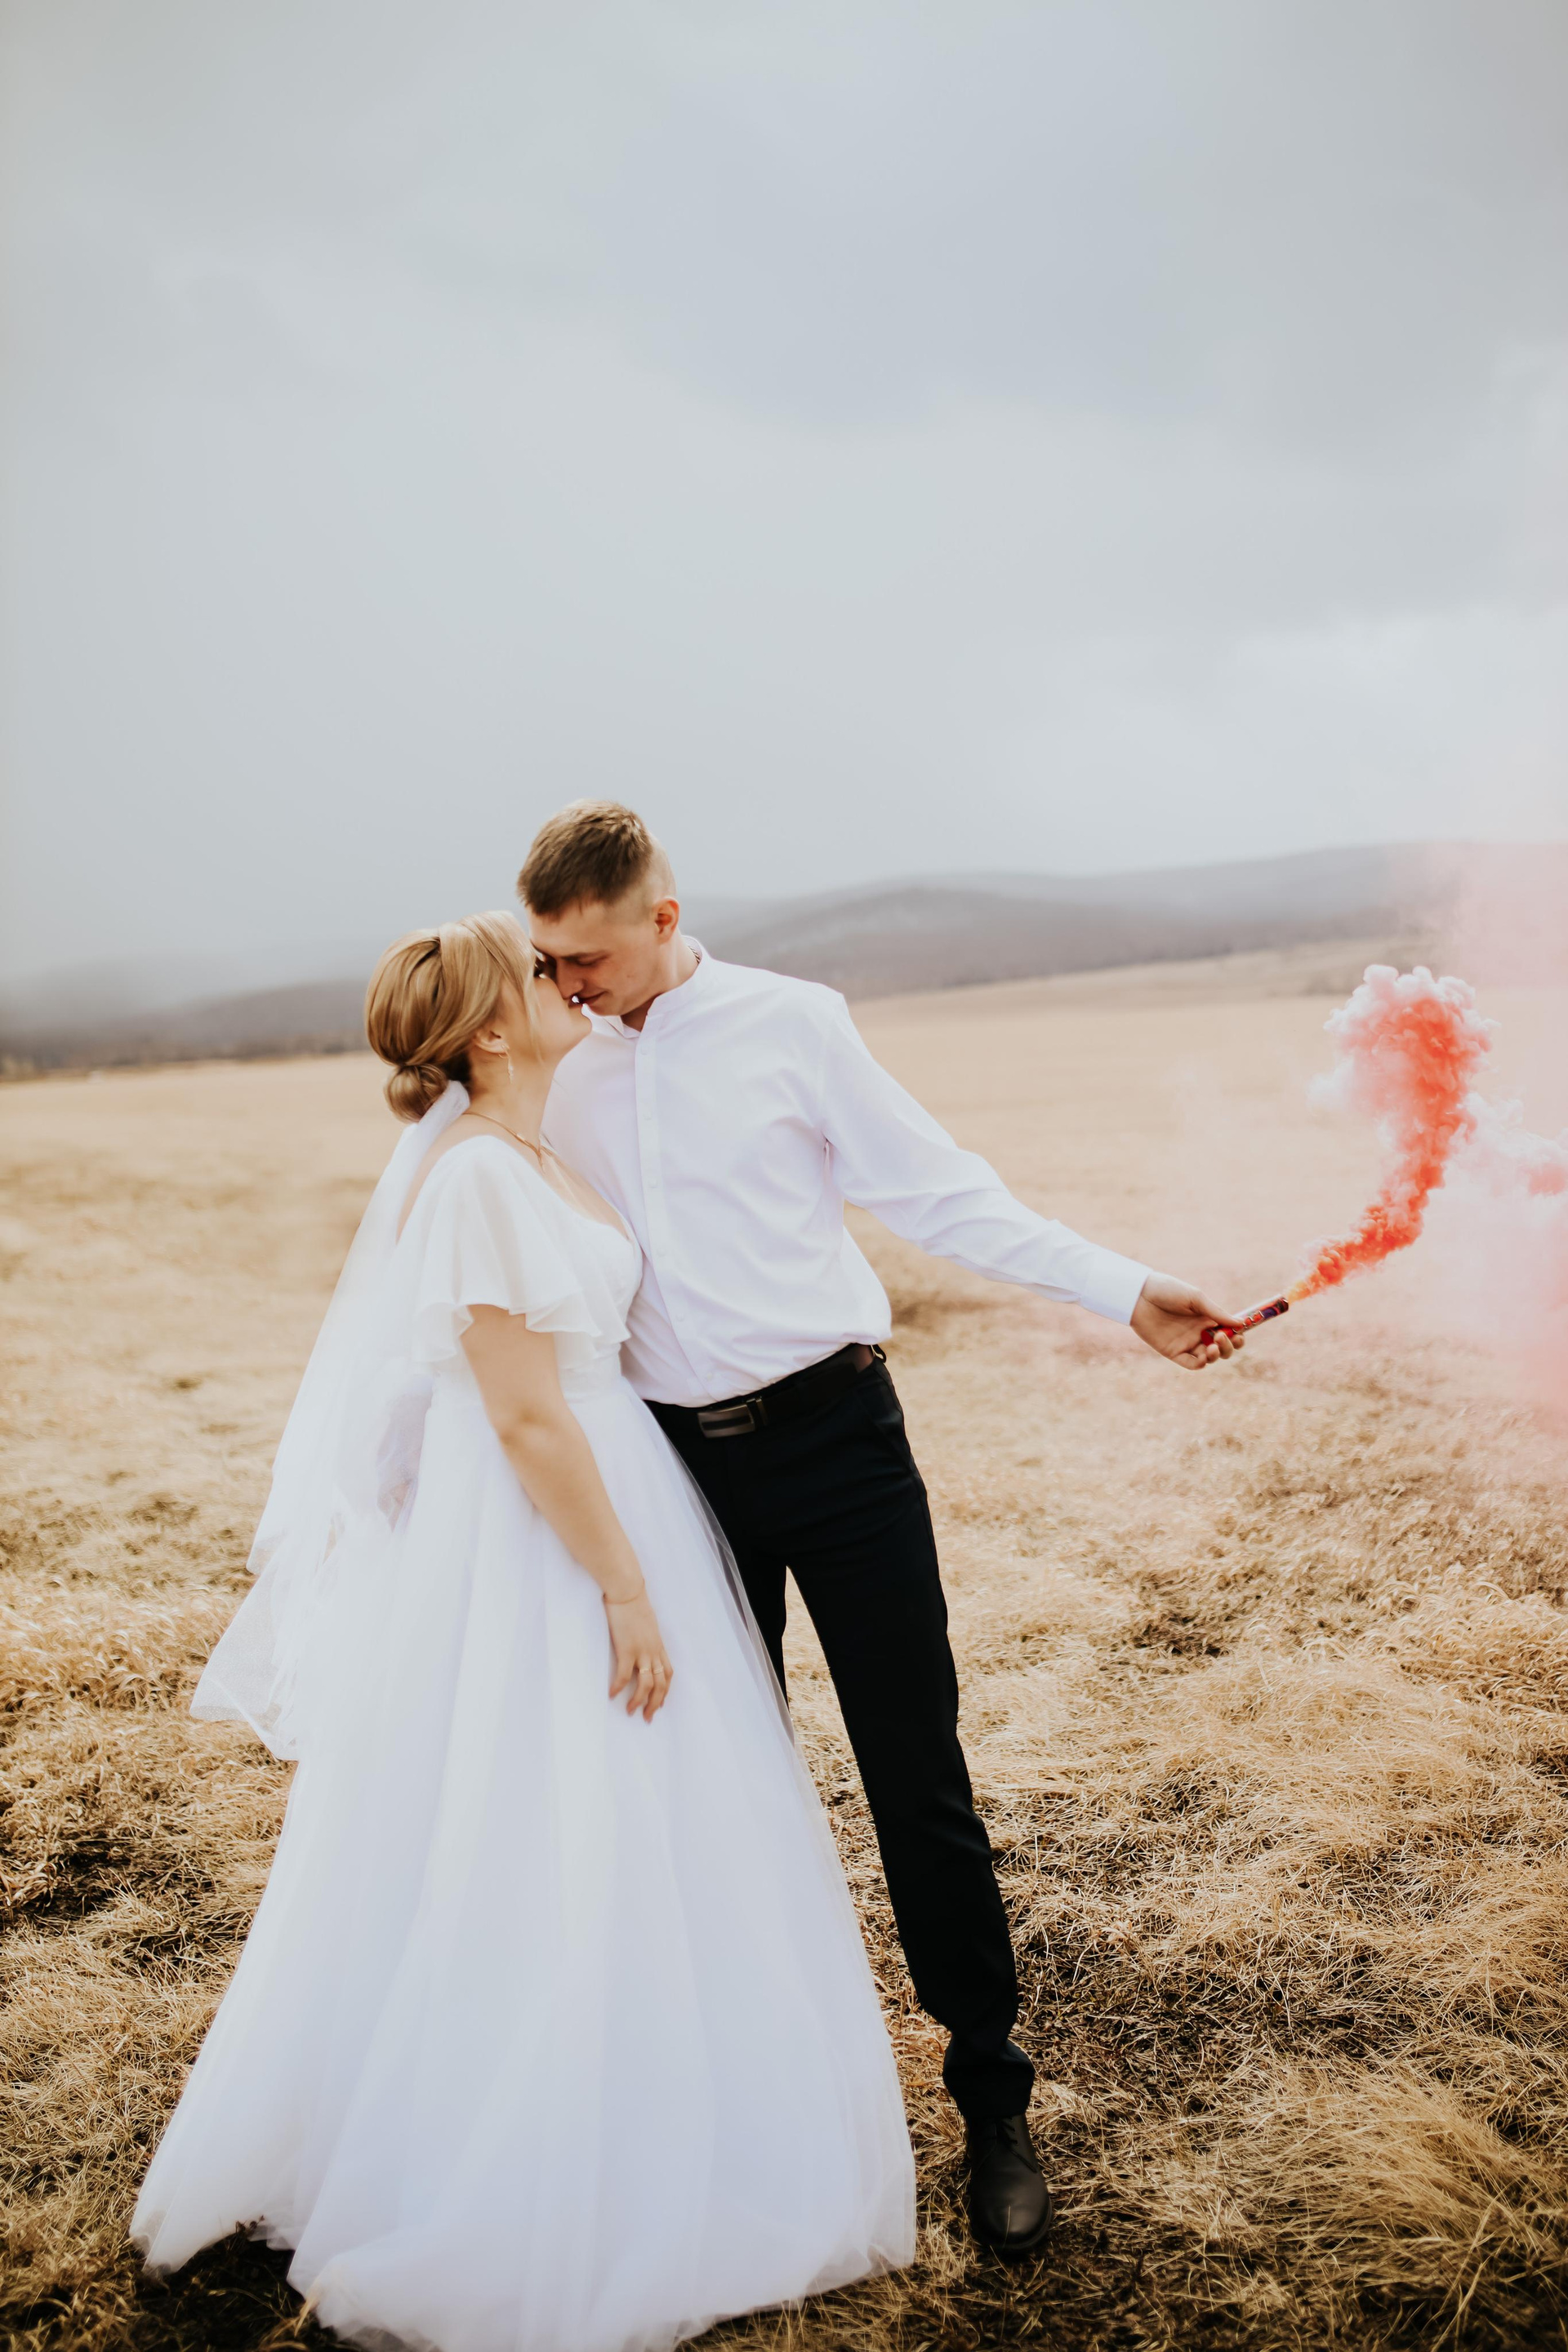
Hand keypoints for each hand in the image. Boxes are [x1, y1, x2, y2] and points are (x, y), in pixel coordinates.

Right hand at [605, 1590, 673, 1720]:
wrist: (627, 1590)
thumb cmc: (633, 1601)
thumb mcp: (645, 1620)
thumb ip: (645, 1633)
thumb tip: (639, 1637)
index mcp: (658, 1644)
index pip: (668, 1672)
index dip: (665, 1690)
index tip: (660, 1703)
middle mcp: (653, 1651)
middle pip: (661, 1684)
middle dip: (655, 1703)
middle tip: (647, 1717)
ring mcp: (641, 1651)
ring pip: (647, 1684)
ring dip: (639, 1701)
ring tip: (631, 1711)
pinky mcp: (626, 1649)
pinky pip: (624, 1676)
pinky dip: (619, 1688)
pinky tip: (612, 1695)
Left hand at [1130, 1273, 1245, 1370]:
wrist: (1139, 1295)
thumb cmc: (1167, 1291)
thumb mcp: (1195, 1298)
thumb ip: (1216, 1312)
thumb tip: (1241, 1324)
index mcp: (1207, 1317)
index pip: (1229, 1331)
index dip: (1238, 1336)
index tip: (1241, 1333)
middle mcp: (1199, 1332)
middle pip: (1223, 1348)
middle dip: (1229, 1346)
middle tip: (1221, 1337)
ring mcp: (1187, 1343)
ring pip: (1210, 1358)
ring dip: (1217, 1355)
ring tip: (1213, 1347)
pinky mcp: (1173, 1352)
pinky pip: (1191, 1363)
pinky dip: (1201, 1364)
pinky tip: (1204, 1357)